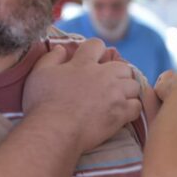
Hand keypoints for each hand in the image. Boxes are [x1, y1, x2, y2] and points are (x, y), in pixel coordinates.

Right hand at [23, 38, 142, 151]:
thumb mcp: (39, 74)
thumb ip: (51, 58)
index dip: (97, 50)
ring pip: (133, 85)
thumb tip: (61, 48)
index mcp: (83, 63)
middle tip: (108, 85)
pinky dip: (131, 109)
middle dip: (118, 74)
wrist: (54, 131)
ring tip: (117, 99)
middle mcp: (103, 75)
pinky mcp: (121, 113)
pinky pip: (137, 106)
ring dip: (127, 91)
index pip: (97, 44)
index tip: (94, 60)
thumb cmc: (43, 103)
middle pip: (123, 66)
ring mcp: (115, 94)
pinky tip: (122, 114)